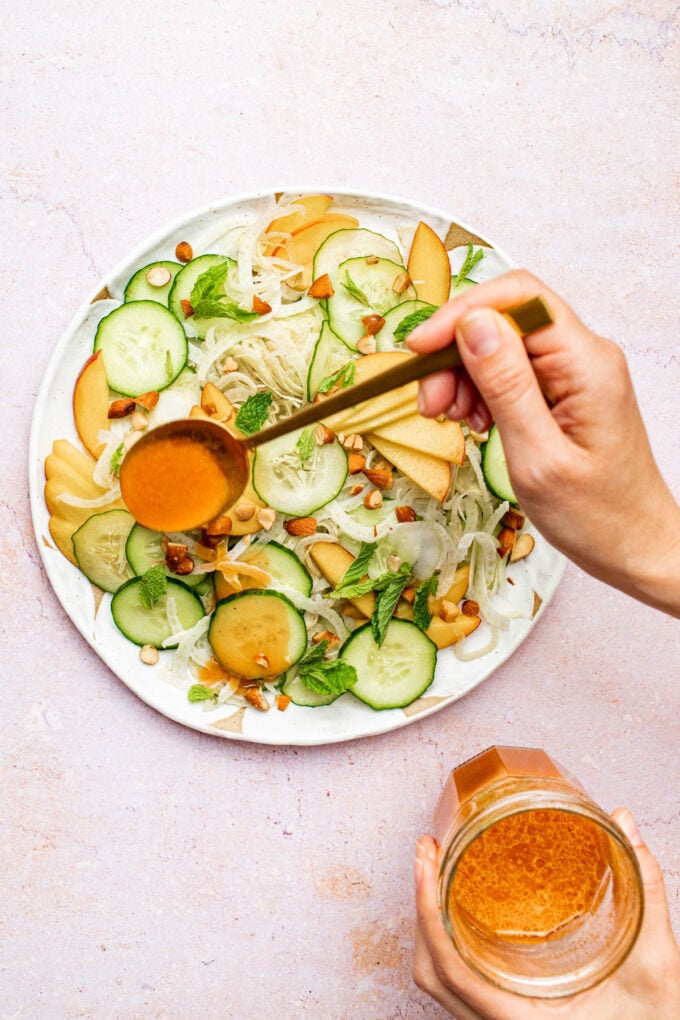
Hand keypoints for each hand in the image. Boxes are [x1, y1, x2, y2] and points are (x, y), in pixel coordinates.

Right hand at [407, 270, 679, 615]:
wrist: (634, 546)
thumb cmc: (596, 517)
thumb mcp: (538, 457)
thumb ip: (506, 386)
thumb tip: (473, 324)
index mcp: (586, 364)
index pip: (518, 299)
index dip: (461, 314)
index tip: (419, 349)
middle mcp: (585, 356)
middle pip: (505, 319)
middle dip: (455, 353)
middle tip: (429, 403)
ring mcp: (576, 373)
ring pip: (502, 345)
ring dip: (463, 375)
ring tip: (449, 419)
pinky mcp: (565, 391)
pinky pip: (512, 371)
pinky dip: (481, 391)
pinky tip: (472, 422)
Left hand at [413, 808, 679, 1018]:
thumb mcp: (656, 965)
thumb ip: (647, 892)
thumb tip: (624, 823)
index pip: (451, 971)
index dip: (429, 914)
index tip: (426, 863)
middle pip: (432, 973)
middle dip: (420, 910)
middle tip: (427, 853)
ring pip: (439, 980)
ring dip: (428, 926)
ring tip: (435, 870)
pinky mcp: (503, 1016)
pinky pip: (456, 983)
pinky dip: (445, 942)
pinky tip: (456, 905)